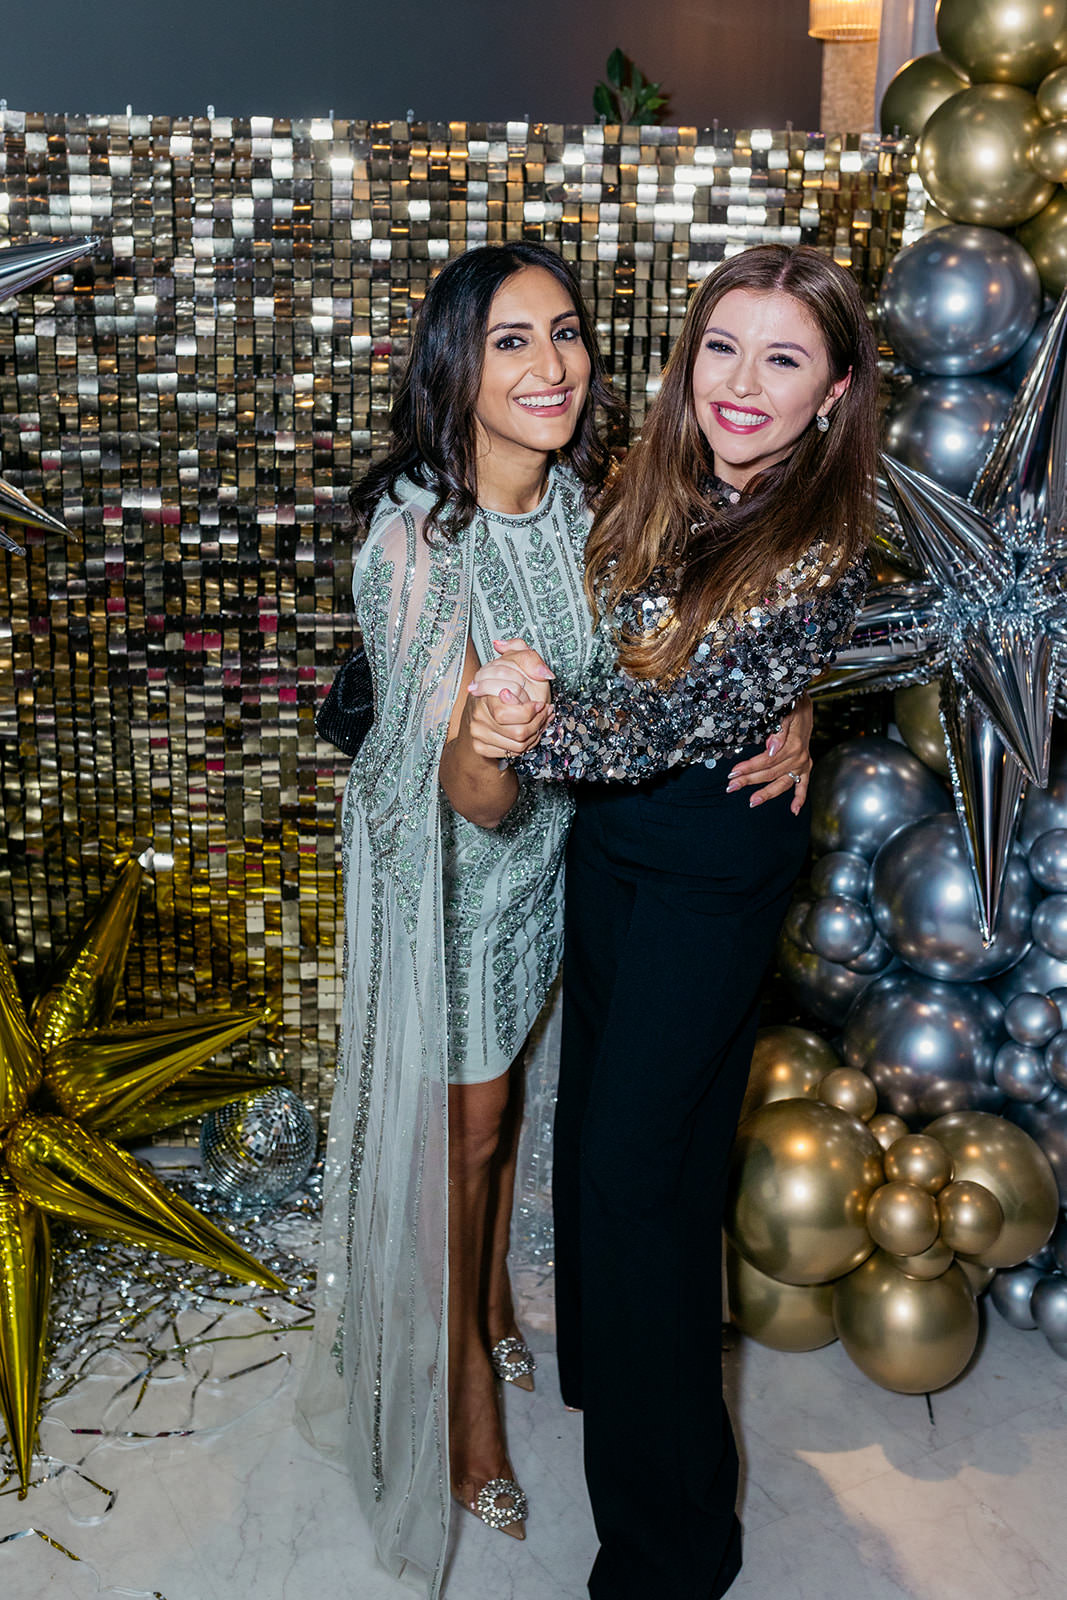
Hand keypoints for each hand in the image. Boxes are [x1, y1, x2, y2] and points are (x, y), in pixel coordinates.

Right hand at [465, 647, 551, 760]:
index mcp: (482, 693)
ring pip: (518, 745)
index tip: (540, 704)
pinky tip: (531, 732)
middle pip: (517, 732)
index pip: (505, 712)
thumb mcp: (516, 663)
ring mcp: (478, 733)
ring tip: (542, 721)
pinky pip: (512, 753)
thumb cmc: (501, 685)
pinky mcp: (481, 747)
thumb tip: (544, 672)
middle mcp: (477, 715)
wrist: (482, 707)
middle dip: (538, 724)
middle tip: (546, 713)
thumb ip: (528, 658)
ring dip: (536, 734)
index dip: (528, 711)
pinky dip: (527, 744)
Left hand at [726, 694, 812, 814]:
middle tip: (731, 786)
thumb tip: (771, 748)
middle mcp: (799, 757)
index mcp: (793, 745)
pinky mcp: (806, 767)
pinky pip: (803, 785)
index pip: (767, 760)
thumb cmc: (793, 706)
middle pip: (770, 773)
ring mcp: (803, 764)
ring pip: (782, 783)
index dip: (749, 767)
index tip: (733, 772)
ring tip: (752, 802)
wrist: (806, 704)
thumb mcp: (786, 712)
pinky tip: (794, 810)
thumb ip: (779, 730)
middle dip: (749, 780)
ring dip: (767, 794)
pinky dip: (800, 798)